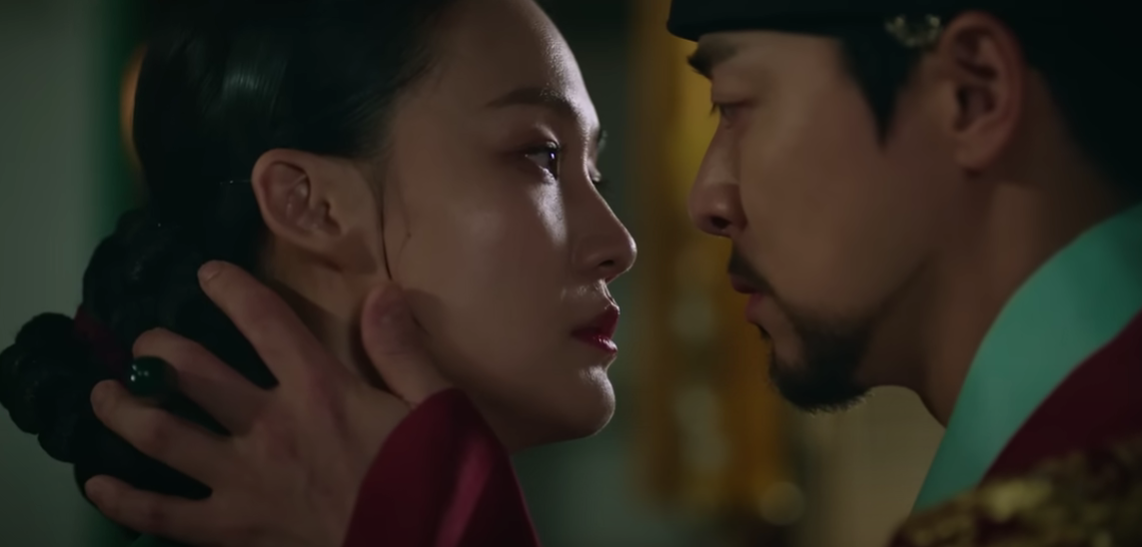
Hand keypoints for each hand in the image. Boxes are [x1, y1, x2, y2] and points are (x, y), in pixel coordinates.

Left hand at [84, 261, 448, 546]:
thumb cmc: (434, 478)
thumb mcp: (436, 406)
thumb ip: (401, 350)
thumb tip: (381, 292)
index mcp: (320, 390)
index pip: (263, 321)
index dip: (230, 288)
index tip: (207, 273)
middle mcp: (270, 427)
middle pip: (194, 374)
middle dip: (159, 348)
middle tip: (144, 340)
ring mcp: (244, 481)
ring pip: (163, 436)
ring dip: (124, 411)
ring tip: (103, 394)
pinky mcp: (233, 529)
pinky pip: (164, 513)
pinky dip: (124, 499)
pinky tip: (96, 483)